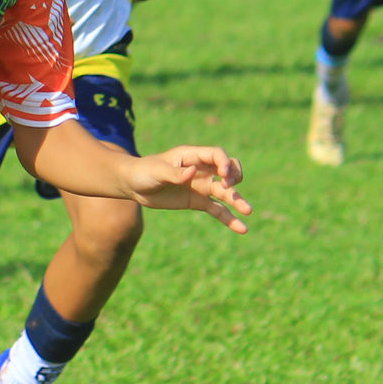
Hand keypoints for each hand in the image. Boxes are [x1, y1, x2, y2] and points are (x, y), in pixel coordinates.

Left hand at [126, 146, 250, 231]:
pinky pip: (218, 210)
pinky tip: (241, 229)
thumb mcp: (157, 171)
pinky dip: (229, 218)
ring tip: (248, 211)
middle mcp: (202, 170)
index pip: (216, 155)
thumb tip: (191, 172)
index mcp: (192, 156)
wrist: (134, 185)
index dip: (224, 162)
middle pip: (229, 169)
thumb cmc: (144, 171)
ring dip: (238, 200)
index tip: (224, 174)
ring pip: (226, 192)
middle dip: (234, 176)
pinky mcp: (199, 202)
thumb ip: (174, 173)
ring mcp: (202, 186)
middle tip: (230, 187)